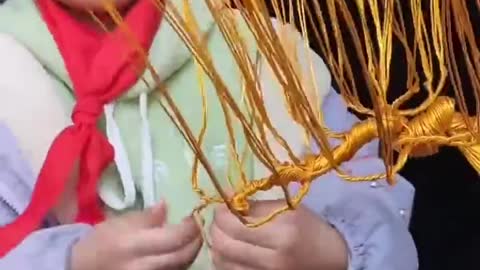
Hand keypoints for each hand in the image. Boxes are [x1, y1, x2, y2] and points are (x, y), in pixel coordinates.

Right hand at [71, 201, 202, 269]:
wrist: (84, 268)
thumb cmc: (103, 241)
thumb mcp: (121, 222)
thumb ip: (147, 216)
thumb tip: (166, 205)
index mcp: (134, 245)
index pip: (175, 238)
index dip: (190, 227)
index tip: (194, 216)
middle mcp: (143, 266)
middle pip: (182, 256)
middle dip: (196, 241)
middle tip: (198, 228)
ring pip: (181, 267)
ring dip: (190, 252)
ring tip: (191, 239)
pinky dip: (180, 263)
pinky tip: (179, 252)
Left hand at [210, 200, 347, 269]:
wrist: (332, 259)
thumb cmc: (310, 228)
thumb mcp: (287, 209)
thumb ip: (255, 205)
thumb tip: (225, 196)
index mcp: (282, 231)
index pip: (234, 224)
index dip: (220, 213)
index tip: (222, 206)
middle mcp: (273, 257)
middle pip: (224, 244)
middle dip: (215, 229)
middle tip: (220, 220)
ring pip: (222, 261)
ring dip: (218, 245)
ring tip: (226, 234)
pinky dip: (225, 260)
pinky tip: (232, 250)